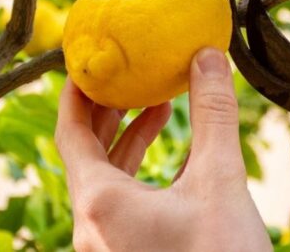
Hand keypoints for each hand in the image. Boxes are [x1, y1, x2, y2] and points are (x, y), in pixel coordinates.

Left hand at [56, 47, 271, 251]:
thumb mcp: (220, 180)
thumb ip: (213, 114)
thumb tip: (208, 56)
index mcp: (99, 203)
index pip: (69, 131)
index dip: (77, 91)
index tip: (91, 62)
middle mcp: (92, 228)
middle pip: (85, 154)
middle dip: (109, 111)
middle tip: (129, 77)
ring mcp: (108, 248)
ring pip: (107, 182)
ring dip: (129, 142)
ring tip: (160, 108)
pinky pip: (123, 207)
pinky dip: (142, 175)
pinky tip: (178, 159)